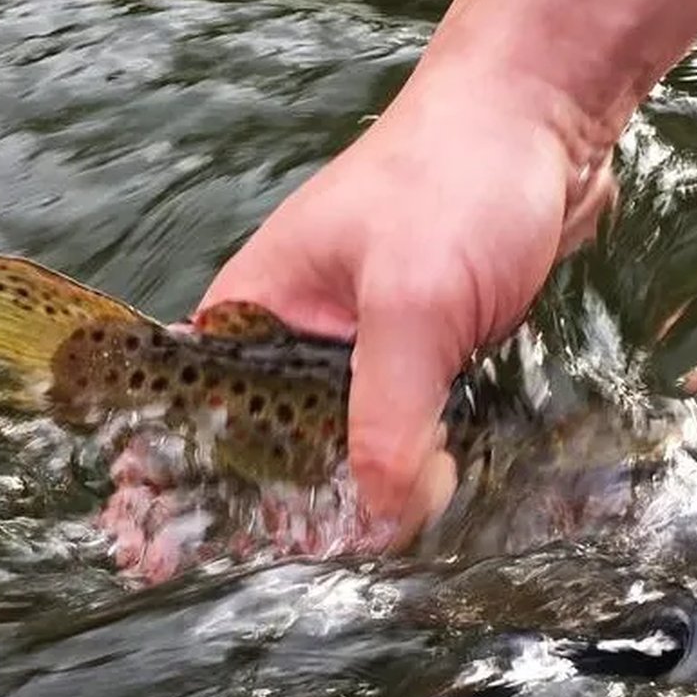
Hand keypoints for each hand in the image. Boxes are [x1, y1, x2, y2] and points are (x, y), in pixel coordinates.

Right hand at [198, 64, 615, 544]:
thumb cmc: (454, 177)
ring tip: (333, 567)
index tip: (151, 553)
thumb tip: (381, 518)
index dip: (166, 482)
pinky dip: (409, 471)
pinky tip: (415, 520)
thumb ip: (387, 416)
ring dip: (342, 499)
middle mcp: (298, 332)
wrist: (546, 116)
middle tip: (258, 580)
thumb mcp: (410, 304)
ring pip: (339, 445)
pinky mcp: (428, 353)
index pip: (187, 409)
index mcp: (255, 308)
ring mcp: (365, 344)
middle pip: (262, 443)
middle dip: (259, 512)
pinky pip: (405, 430)